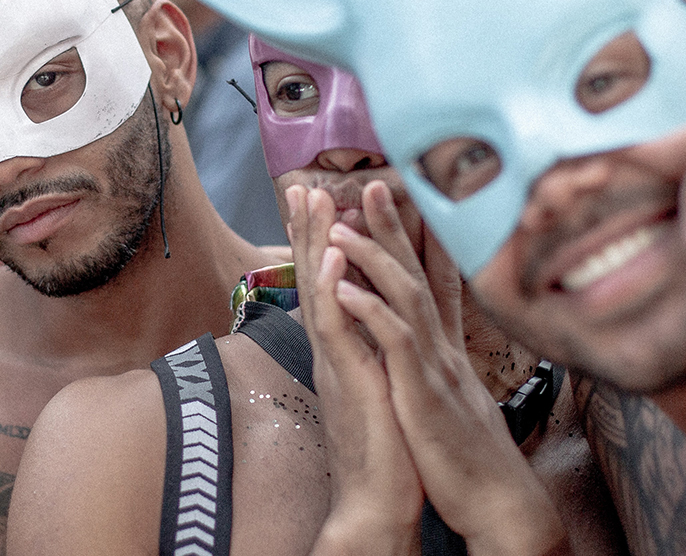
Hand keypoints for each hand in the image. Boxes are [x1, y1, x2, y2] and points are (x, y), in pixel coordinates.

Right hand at [286, 185, 421, 555]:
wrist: (377, 503)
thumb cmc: (385, 450)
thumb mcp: (378, 388)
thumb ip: (370, 354)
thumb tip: (371, 326)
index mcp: (343, 349)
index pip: (329, 282)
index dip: (320, 239)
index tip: (318, 197)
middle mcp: (333, 350)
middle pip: (314, 278)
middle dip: (307, 229)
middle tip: (300, 183)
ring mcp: (337, 364)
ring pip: (320, 293)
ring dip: (313, 243)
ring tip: (311, 199)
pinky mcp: (349, 382)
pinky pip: (337, 331)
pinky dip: (333, 291)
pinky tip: (332, 258)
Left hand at [326, 181, 568, 555]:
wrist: (498, 502)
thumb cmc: (469, 457)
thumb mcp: (449, 401)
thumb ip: (438, 369)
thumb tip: (428, 352)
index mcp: (443, 351)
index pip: (426, 282)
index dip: (409, 241)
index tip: (391, 203)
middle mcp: (443, 348)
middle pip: (417, 274)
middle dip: (392, 228)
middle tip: (368, 184)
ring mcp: (436, 367)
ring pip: (406, 297)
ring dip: (374, 257)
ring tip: (343, 225)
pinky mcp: (425, 393)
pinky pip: (397, 343)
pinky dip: (371, 311)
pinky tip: (345, 289)